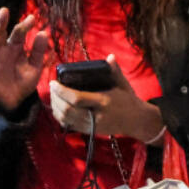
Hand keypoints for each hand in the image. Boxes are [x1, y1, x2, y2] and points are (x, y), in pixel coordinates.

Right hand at [0, 7, 49, 111]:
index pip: (19, 34)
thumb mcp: (35, 67)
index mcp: (15, 48)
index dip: (25, 26)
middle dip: (2, 22)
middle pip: (1, 34)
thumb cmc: (24, 81)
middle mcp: (3, 51)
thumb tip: (44, 32)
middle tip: (4, 10)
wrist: (15, 100)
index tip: (32, 18)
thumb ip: (38, 51)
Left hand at [49, 55, 164, 142]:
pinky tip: (58, 107)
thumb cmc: (129, 100)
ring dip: (55, 107)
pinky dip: (60, 117)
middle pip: (67, 110)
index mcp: (103, 101)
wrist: (137, 121)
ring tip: (53, 96)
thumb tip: (110, 56)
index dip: (62, 91)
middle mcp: (96, 115)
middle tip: (51, 88)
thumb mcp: (123, 85)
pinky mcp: (89, 132)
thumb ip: (115, 71)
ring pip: (66, 119)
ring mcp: (92, 126)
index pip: (77, 98)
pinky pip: (69, 125)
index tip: (53, 82)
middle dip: (55, 98)